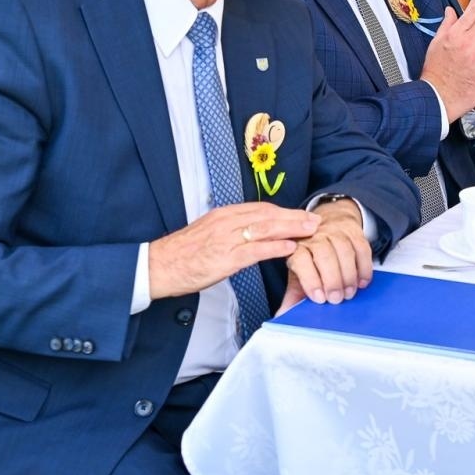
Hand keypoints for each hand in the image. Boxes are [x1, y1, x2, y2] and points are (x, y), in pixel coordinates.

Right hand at [147, 203, 319, 300]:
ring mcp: (226, 240)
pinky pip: (254, 250)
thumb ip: (231, 229)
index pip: (261, 208)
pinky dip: (274, 247)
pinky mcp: (224, 259)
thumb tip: (254, 232)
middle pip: (267, 215)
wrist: (159, 266)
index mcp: (224, 215)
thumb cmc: (183, 253)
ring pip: (265, 229)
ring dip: (291, 229)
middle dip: (294, 217)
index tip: (301, 214)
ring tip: (310, 231)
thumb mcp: (209, 232)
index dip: (284, 212)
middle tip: (315, 220)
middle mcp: (227, 222)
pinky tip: (289, 247)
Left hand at [280, 199, 372, 308]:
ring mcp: (335, 231)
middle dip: (332, 279)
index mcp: (298, 247)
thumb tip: (284, 313)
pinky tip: (361, 281)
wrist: (328, 222)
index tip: (319, 298)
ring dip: (349, 275)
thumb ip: (293, 293)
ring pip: (344, 250)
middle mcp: (315, 236)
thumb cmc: (312, 253)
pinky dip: (364, 267)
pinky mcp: (353, 231)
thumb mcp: (299, 271)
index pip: (302, 260)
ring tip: (349, 292)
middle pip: (324, 254)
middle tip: (336, 298)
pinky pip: (362, 247)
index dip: (311, 280)